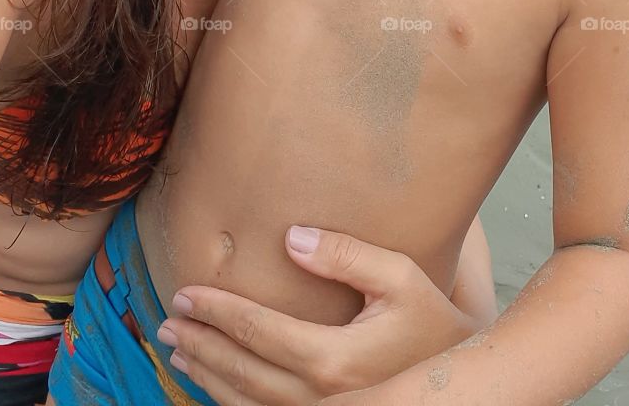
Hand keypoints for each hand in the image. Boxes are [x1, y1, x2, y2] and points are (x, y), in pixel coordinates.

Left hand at [157, 227, 479, 405]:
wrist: (460, 382)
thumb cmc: (430, 320)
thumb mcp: (401, 276)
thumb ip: (347, 254)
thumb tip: (291, 238)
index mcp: (335, 359)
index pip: (258, 332)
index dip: (218, 312)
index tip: (185, 294)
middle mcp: (323, 399)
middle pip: (243, 372)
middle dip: (201, 345)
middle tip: (167, 322)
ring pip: (246, 404)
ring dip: (207, 377)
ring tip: (178, 352)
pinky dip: (231, 403)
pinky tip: (214, 385)